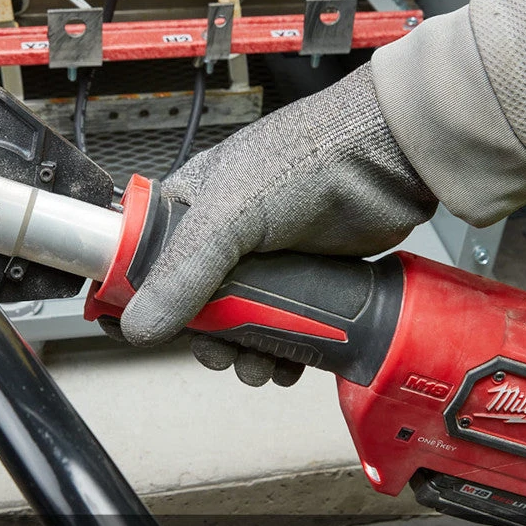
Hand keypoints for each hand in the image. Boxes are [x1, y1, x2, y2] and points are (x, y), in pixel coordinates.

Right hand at [116, 63, 438, 384]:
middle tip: (224, 356)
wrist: (386, 159)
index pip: (153, 263)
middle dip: (211, 340)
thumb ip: (183, 273)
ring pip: (244, 321)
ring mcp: (270, 256)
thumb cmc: (306, 159)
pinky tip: (289, 363)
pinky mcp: (308, 276)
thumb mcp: (229, 216)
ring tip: (260, 367)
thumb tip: (140, 325)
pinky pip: (286, 324)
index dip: (152, 302)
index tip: (159, 334)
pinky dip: (285, 351)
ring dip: (248, 354)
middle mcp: (227, 232)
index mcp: (193, 205)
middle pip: (201, 304)